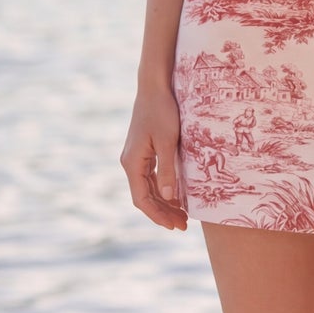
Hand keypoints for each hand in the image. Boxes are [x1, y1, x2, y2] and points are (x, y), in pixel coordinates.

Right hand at [121, 89, 187, 230]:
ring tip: (182, 215)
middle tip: (183, 225)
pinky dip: (162, 189)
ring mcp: (135, 157)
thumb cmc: (162, 111)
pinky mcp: (143, 151)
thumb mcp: (167, 141)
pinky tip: (176, 196)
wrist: (154, 86)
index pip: (142, 199)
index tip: (175, 226)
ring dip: (163, 202)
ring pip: (148, 188)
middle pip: (144, 196)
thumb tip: (168, 197)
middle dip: (163, 212)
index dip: (158, 215)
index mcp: (132, 163)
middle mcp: (130, 162)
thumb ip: (167, 170)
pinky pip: (150, 177)